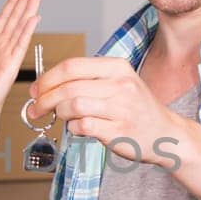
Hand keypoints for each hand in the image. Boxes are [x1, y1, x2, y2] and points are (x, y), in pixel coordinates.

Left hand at [0, 0, 42, 129]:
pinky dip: (27, 29)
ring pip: (20, 26)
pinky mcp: (10, 65)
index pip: (5, 19)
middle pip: (17, 18)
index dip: (13, 2)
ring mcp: (8, 56)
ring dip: (30, 8)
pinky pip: (20, 43)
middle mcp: (3, 48)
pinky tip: (34, 17)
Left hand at [29, 57, 181, 164]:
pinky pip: (84, 126)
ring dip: (59, 113)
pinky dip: (73, 128)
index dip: (47, 78)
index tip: (35, 90)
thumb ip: (87, 80)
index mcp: (117, 67)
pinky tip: (78, 128)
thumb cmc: (135, 108)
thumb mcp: (118, 82)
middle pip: (68, 87)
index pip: (71, 66)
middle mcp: (121, 84)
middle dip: (44, 99)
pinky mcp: (119, 131)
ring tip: (60, 118)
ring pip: (74, 105)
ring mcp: (121, 108)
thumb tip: (46, 85)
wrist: (166, 133)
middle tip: (34, 109)